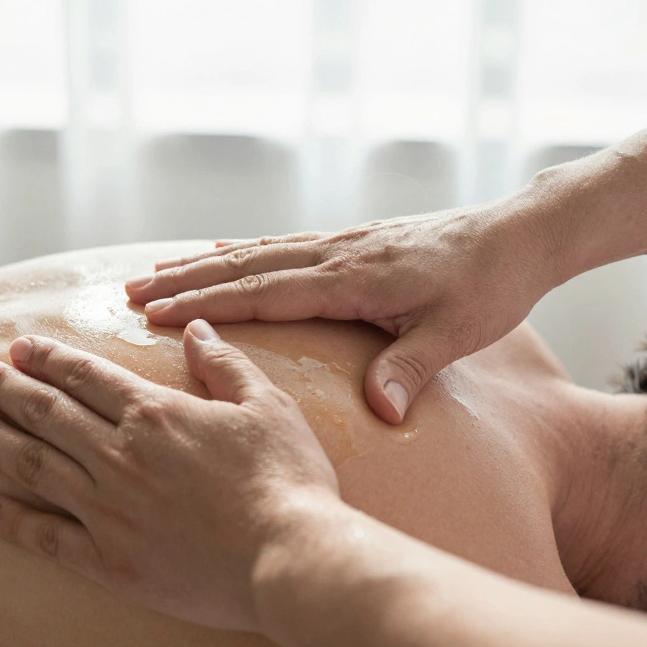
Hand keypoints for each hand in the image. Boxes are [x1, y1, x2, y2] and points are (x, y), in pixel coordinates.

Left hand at [0, 320, 340, 631]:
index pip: (86, 375)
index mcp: (154, 413)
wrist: (291, 559)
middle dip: (1, 386)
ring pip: (34, 465)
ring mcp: (108, 509)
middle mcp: (119, 455)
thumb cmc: (288, 480)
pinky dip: (11, 520)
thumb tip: (195, 328)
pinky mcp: (110, 560)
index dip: (47, 357)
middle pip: (45, 412)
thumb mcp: (267, 405)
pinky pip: (47, 537)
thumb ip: (224, 364)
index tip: (16, 346)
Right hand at [124, 206, 556, 422]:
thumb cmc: (490, 288)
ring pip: (256, 252)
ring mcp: (341, 243)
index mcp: (354, 278)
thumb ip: (411, 369)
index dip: (205, 304)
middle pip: (244, 267)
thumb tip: (380, 412)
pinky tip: (220, 253)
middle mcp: (337, 254)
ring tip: (154, 274)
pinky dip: (241, 251)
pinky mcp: (351, 242)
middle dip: (183, 282)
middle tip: (128, 294)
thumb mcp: (458, 335)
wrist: (518, 235)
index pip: (263, 293)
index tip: (154, 313)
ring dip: (202, 265)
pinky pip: (282, 246)